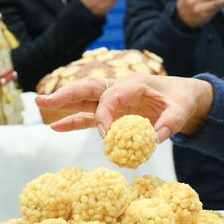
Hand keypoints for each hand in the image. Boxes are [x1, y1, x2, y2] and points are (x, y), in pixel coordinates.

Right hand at [36, 73, 214, 142]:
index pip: (110, 98)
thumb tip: (155, 140)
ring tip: (39, 104)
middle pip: (88, 89)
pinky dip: (73, 121)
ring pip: (84, 101)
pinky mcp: (112, 112)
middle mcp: (118, 88)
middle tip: (42, 100)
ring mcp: (113, 100)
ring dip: (63, 104)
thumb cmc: (183, 99)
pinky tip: (55, 126)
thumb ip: (170, 123)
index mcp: (133, 83)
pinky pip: (89, 116)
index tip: (105, 136)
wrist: (184, 96)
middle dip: (65, 94)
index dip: (104, 116)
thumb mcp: (182, 110)